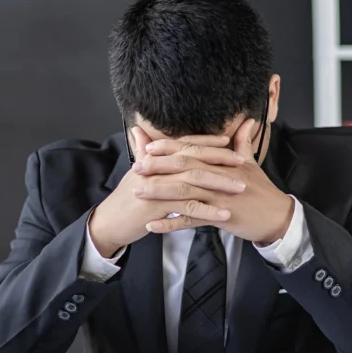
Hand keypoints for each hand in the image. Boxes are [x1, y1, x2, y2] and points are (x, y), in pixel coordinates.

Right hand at [87, 127, 247, 257]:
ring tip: (241, 188)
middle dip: (219, 159)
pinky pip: (187, 207)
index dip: (206, 141)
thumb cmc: (126, 200)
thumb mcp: (136, 174)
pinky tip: (225, 213)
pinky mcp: (157, 208)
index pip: (184, 144)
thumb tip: (139, 130)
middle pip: (192, 158)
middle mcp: (155, 169)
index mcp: (153, 159)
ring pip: (193, 181)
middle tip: (243, 161)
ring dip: (219, 184)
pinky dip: (207, 210)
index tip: (228, 140)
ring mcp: (155, 187)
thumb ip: (142, 151)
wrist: (108, 223)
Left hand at [137, 119, 294, 244]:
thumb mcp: (253, 163)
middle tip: (136, 167)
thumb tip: (246, 122)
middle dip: (158, 166)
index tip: (149, 147)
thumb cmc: (263, 190)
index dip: (170, 147)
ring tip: (137, 192)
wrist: (278, 216)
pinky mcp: (220, 216)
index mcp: (223, 162)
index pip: (192, 150)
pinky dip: (171, 223)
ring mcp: (218, 196)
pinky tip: (153, 226)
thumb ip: (244, 143)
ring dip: (159, 192)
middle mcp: (219, 176)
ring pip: (184, 192)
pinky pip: (191, 220)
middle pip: (184, 167)